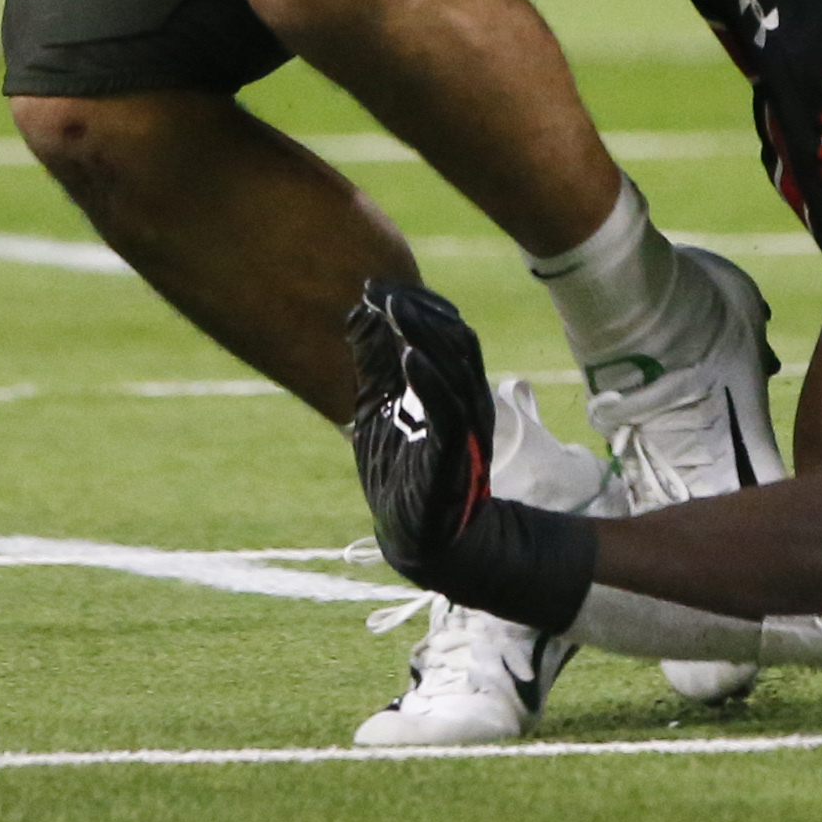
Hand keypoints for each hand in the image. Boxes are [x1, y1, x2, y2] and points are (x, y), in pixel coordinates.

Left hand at [345, 281, 597, 628]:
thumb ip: (373, 367)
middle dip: (419, 311)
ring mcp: (462, 426)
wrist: (419, 537)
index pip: (443, 331)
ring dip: (424, 336)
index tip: (378, 284)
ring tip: (397, 309)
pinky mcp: (451, 454)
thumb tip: (357, 314)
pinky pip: (447, 411)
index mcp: (449, 386)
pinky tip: (409, 358)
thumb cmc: (400, 471)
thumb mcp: (378, 410)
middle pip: (452, 340)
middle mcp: (464, 398)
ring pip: (453, 368)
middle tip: (385, 288)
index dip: (415, 304)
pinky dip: (430, 381)